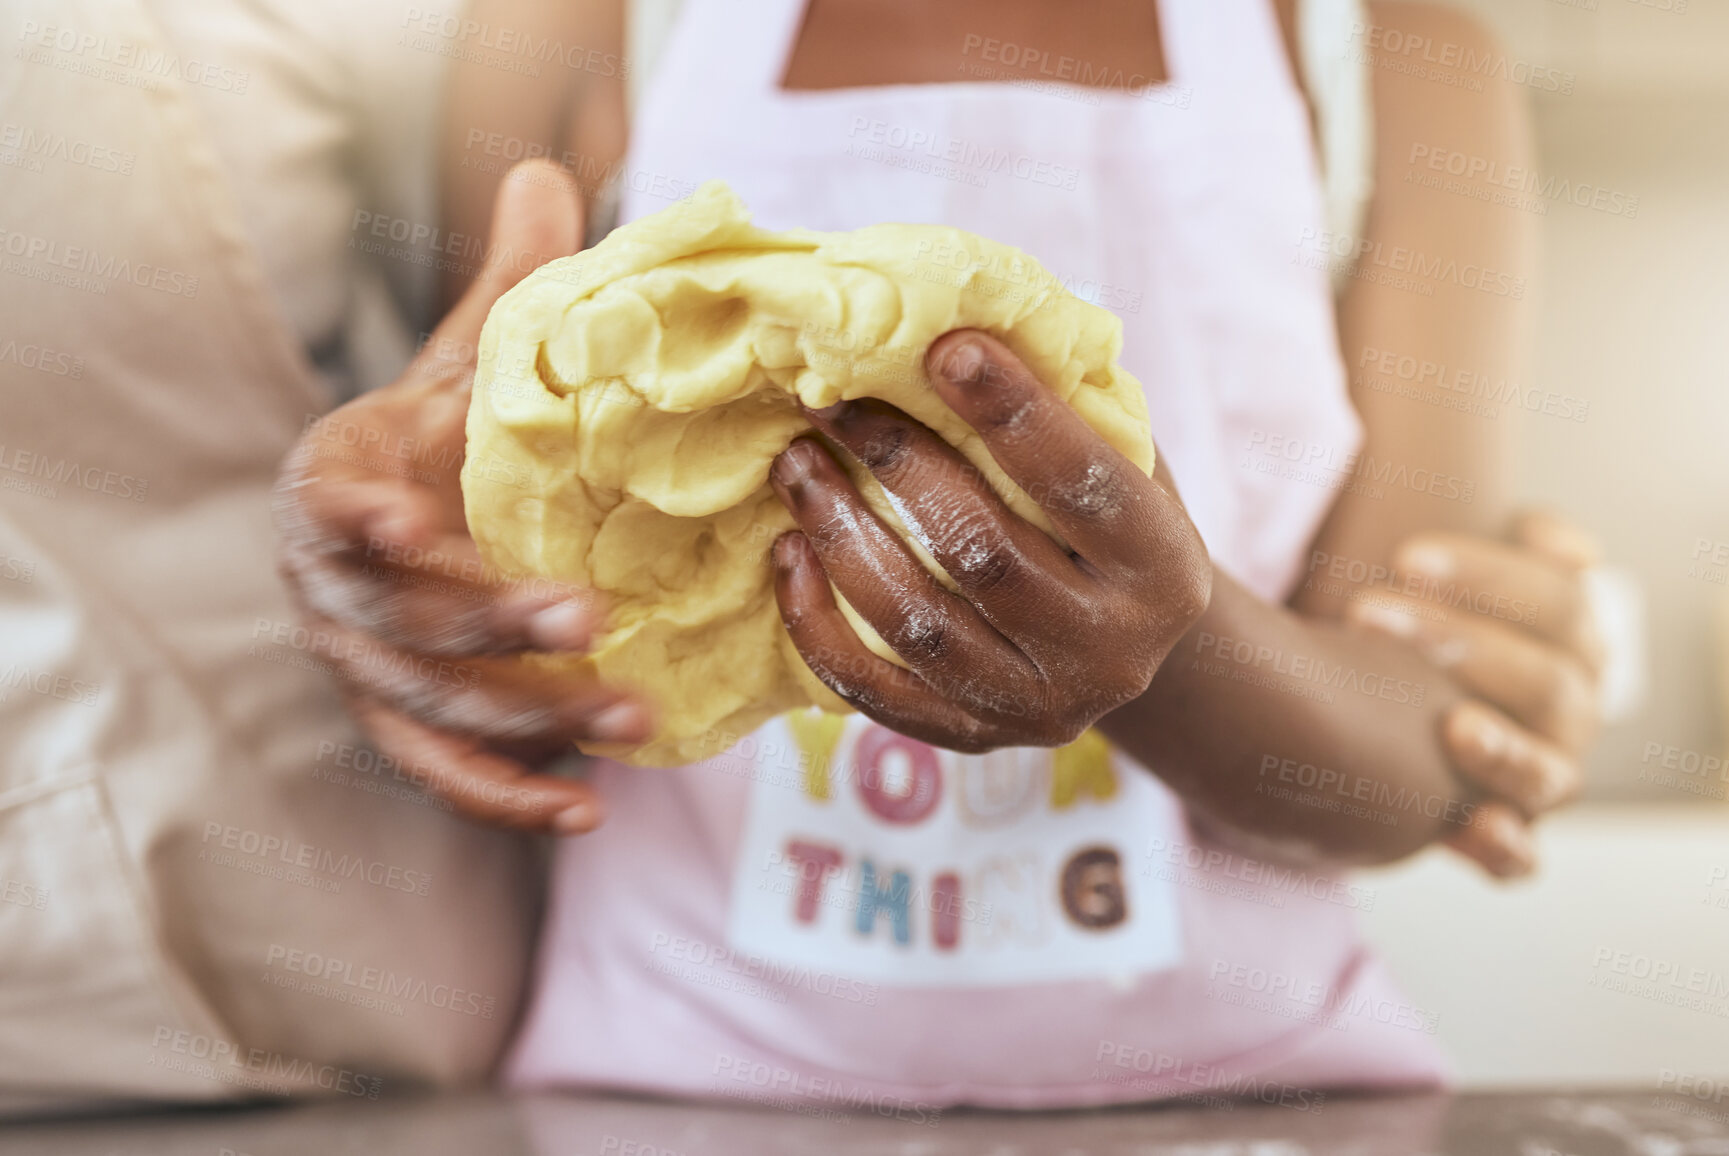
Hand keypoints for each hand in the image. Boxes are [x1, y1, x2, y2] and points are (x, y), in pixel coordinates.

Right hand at [272, 160, 649, 833]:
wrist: (401, 513)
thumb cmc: (439, 434)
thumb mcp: (469, 362)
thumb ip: (507, 289)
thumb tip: (552, 173)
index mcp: (337, 482)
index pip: (331, 504)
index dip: (361, 521)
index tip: (410, 527)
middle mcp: (334, 585)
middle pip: (399, 619)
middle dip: (493, 624)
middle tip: (592, 621)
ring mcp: (363, 665)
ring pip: (432, 705)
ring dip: (526, 717)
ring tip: (630, 721)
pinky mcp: (402, 721)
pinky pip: (445, 773)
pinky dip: (508, 796)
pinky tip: (586, 811)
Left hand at [769, 331, 1211, 752]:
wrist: (1122, 645)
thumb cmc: (1107, 522)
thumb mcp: (1123, 461)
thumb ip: (1068, 405)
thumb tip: (961, 317)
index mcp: (1163, 569)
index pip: (1085, 483)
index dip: (1015, 413)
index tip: (944, 348)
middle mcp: (1112, 652)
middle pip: (987, 556)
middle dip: (900, 467)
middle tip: (833, 401)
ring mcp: (1040, 707)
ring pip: (920, 627)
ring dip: (843, 537)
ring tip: (796, 466)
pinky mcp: (974, 741)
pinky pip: (875, 693)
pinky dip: (818, 625)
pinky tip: (788, 555)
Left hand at [1348, 511, 1603, 876]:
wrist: (1372, 710)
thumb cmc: (1417, 621)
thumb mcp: (1447, 574)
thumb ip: (1499, 550)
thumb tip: (1566, 545)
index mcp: (1570, 637)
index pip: (1556, 600)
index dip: (1489, 576)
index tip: (1404, 555)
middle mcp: (1569, 707)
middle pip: (1548, 680)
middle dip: (1462, 645)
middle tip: (1367, 612)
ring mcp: (1542, 773)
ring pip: (1549, 772)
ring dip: (1501, 750)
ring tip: (1450, 726)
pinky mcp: (1502, 830)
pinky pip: (1520, 856)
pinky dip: (1507, 848)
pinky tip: (1477, 829)